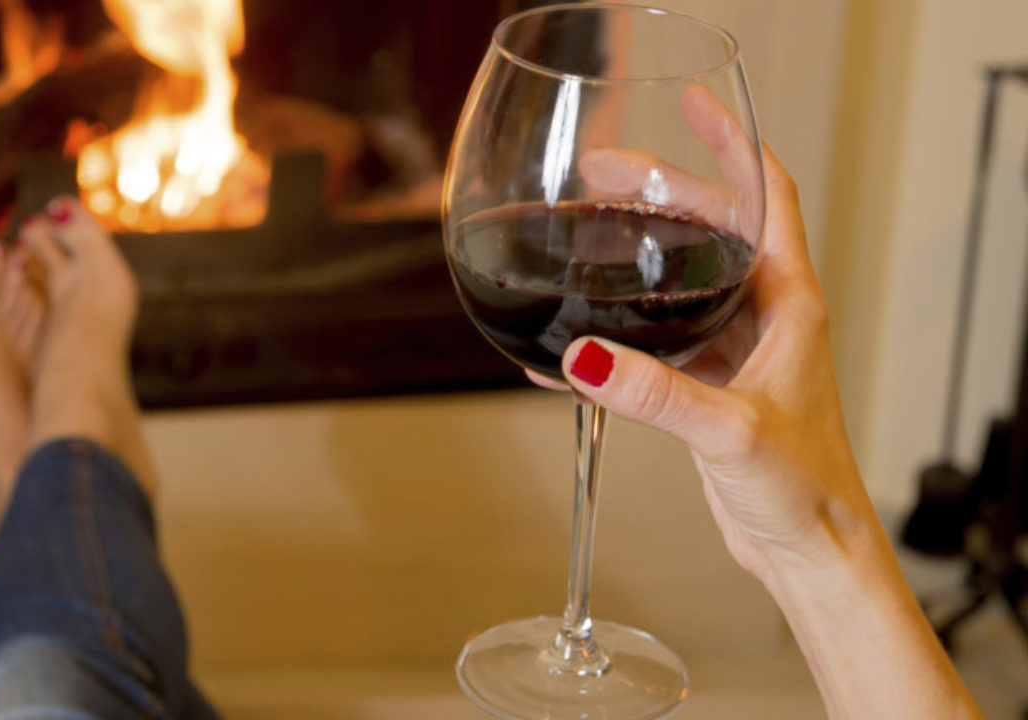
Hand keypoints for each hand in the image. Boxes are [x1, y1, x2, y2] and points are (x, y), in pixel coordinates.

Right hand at [537, 89, 874, 580]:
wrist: (810, 548)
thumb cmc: (805, 488)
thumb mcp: (728, 431)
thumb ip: (654, 393)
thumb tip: (585, 355)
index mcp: (788, 303)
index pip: (767, 195)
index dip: (731, 143)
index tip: (689, 107)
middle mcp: (764, 316)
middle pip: (711, 228)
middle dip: (656, 193)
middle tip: (600, 175)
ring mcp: (735, 350)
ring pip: (681, 280)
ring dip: (635, 254)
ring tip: (582, 234)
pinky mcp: (708, 387)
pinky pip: (658, 342)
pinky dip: (618, 336)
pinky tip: (571, 351)